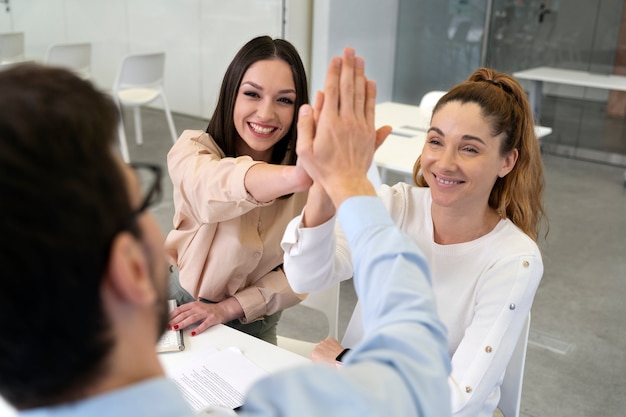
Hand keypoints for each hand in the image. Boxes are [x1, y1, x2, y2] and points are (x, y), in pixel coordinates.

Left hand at [168, 297, 242, 335]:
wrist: (224, 309)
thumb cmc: (208, 310)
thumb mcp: (196, 308)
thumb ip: (187, 312)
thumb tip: (174, 318)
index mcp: (193, 305)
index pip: (180, 309)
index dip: (172, 315)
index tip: (165, 321)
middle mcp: (198, 308)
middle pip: (184, 314)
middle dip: (174, 320)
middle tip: (167, 326)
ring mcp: (205, 313)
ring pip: (192, 318)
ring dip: (183, 323)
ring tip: (176, 328)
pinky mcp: (212, 319)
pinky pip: (204, 324)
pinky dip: (198, 329)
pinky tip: (193, 333)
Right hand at [296, 47, 390, 206]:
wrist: (346, 183)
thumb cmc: (324, 170)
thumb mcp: (304, 151)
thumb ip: (305, 126)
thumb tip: (308, 106)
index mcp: (329, 123)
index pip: (332, 91)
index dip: (334, 73)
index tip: (335, 59)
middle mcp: (346, 121)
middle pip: (348, 87)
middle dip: (348, 67)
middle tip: (349, 52)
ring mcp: (359, 126)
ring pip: (360, 94)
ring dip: (360, 75)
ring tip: (360, 61)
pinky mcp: (369, 132)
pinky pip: (370, 108)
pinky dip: (370, 93)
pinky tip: (370, 83)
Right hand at [311, 337, 344, 364]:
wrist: (341, 360)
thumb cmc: (332, 364)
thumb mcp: (321, 366)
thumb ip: (317, 362)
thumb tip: (318, 362)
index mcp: (314, 353)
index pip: (313, 355)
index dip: (317, 359)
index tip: (321, 360)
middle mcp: (318, 346)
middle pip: (318, 349)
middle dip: (322, 353)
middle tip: (327, 358)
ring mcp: (324, 342)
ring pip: (324, 345)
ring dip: (326, 348)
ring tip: (332, 354)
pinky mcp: (330, 339)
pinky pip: (330, 342)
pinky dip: (331, 345)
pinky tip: (334, 350)